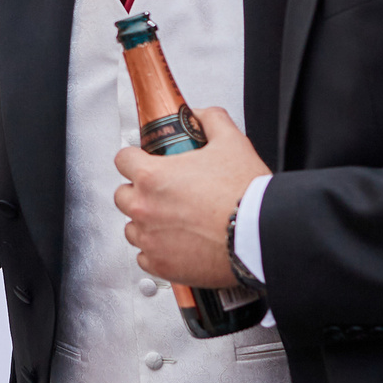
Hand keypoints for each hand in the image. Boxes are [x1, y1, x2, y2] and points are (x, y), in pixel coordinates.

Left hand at [115, 107, 264, 286]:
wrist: (259, 235)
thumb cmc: (245, 194)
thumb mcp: (231, 142)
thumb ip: (211, 121)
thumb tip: (200, 116)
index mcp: (153, 177)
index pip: (123, 159)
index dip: (135, 158)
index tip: (144, 161)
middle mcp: (145, 209)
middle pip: (123, 195)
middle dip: (139, 191)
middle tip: (163, 192)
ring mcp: (151, 240)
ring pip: (131, 228)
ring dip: (146, 222)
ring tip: (171, 220)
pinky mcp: (162, 266)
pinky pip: (144, 258)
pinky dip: (155, 252)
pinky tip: (173, 244)